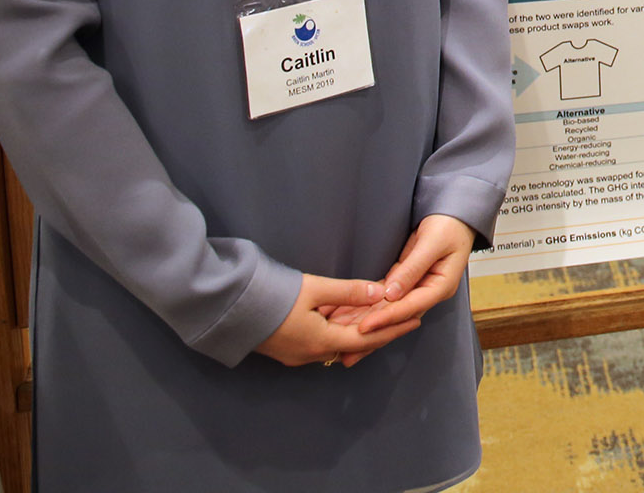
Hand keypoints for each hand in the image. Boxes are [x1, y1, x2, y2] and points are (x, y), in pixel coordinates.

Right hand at [254, 272, 423, 367]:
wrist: (229, 309)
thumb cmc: (273, 297)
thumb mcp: (314, 289)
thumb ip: (348, 292)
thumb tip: (378, 292)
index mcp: (322, 342)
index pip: (367, 340)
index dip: (392, 330)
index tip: (414, 321)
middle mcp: (312, 354)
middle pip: (354, 345)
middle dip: (380, 333)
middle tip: (404, 320)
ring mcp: (298, 354)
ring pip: (338, 344)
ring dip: (360, 332)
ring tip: (382, 319)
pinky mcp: (287, 349)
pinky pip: (323, 342)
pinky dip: (340, 331)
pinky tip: (349, 319)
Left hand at [343, 215, 476, 342]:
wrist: (454, 215)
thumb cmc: (448, 226)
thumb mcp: (432, 243)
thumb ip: (412, 268)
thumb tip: (391, 293)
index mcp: (441, 287)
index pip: (410, 308)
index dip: (386, 318)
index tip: (363, 327)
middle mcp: (429, 294)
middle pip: (398, 318)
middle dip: (373, 334)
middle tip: (347, 351)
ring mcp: (418, 290)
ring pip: (390, 312)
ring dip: (367, 325)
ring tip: (342, 343)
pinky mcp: (406, 283)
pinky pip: (386, 300)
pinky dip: (369, 309)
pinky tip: (352, 318)